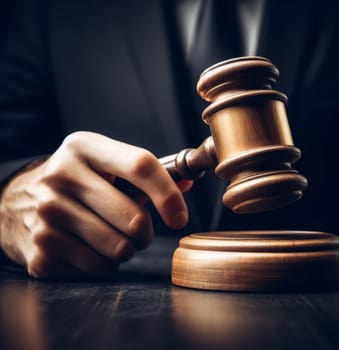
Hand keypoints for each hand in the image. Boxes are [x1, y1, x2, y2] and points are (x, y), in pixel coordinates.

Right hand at [0, 132, 191, 278]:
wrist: (17, 201)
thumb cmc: (75, 181)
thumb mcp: (102, 163)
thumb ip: (145, 173)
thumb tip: (186, 183)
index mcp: (83, 148)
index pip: (140, 165)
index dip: (168, 194)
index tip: (179, 217)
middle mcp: (61, 176)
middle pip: (134, 218)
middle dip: (145, 232)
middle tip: (137, 229)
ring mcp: (47, 214)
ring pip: (119, 249)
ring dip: (125, 249)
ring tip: (109, 235)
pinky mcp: (40, 249)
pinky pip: (97, 268)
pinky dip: (103, 263)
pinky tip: (87, 246)